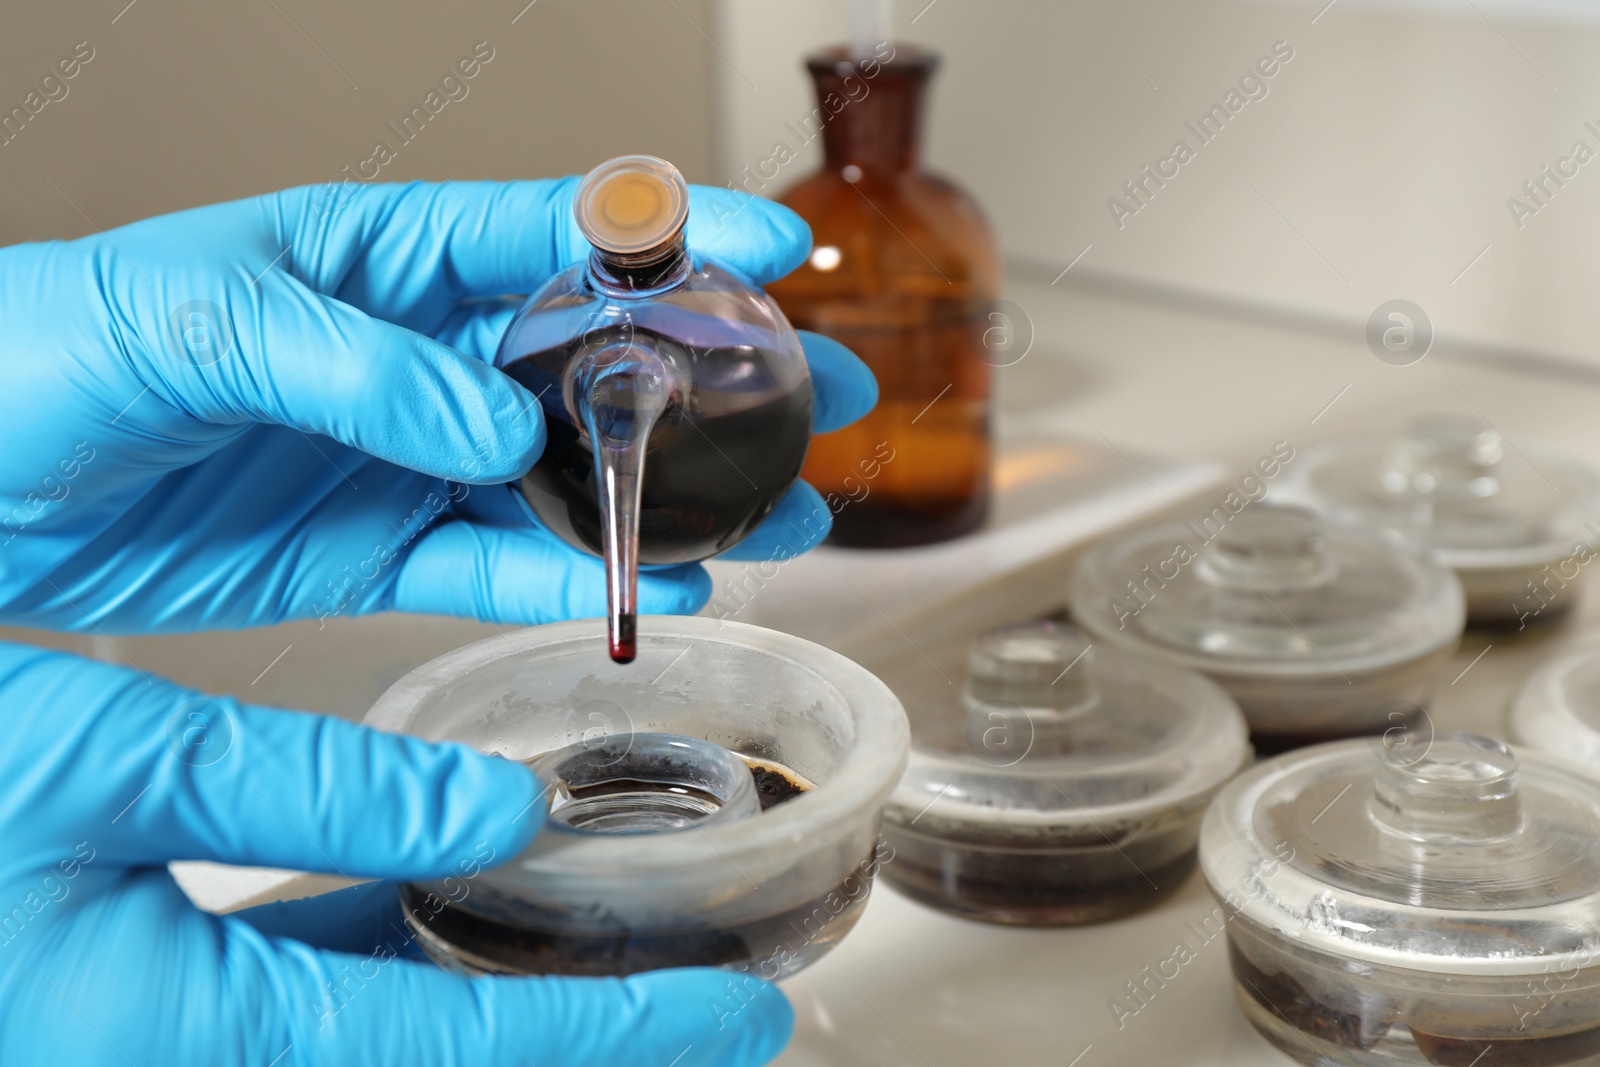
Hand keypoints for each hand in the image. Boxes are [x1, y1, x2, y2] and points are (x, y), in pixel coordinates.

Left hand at [0, 179, 874, 633]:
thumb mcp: (184, 322)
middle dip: (717, 373)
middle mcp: (409, 352)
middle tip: (820, 396)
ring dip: (675, 492)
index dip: (671, 233)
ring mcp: (400, 456)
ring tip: (779, 512)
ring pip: (570, 472)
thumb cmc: (38, 353)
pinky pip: (498, 565)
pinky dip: (579, 579)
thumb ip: (347, 364)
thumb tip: (486, 429)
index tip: (773, 240)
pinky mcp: (370, 549)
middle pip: (597, 358)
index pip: (551, 231)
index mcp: (374, 255)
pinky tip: (655, 584)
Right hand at [0, 640, 791, 1064]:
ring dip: (502, 982)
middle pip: (438, 1058)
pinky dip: (400, 946)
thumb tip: (477, 808)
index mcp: (178, 1034)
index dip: (612, 1038)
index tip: (741, 1016)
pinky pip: (312, 984)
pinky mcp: (160, 985)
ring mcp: (181, 1023)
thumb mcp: (79, 780)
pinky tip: (456, 884)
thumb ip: (286, 793)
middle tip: (711, 990)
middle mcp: (191, 1047)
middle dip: (582, 1030)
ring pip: (383, 1024)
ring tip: (616, 931)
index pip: (451, 1057)